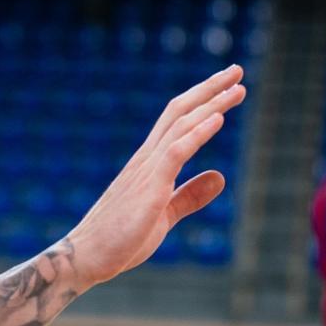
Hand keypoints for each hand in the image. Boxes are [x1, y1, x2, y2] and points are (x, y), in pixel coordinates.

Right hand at [66, 64, 245, 288]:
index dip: (203, 100)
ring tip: (236, 88)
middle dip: (209, 89)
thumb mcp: (164, 213)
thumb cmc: (121, 238)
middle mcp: (147, 158)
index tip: (228, 86)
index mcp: (149, 163)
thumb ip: (191, 194)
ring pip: (181, 126)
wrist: (88, 255)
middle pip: (180, 112)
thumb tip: (220, 176)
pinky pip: (175, 153)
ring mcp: (146, 170)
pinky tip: (218, 119)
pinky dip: (197, 133)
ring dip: (211, 104)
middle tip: (237, 70)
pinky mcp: (149, 188)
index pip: (178, 120)